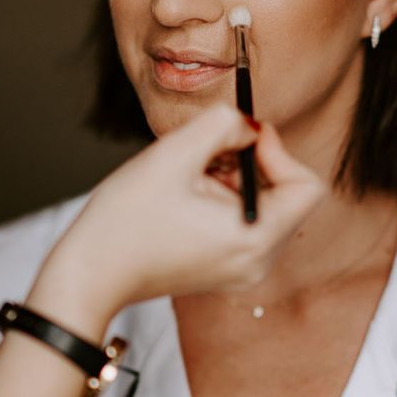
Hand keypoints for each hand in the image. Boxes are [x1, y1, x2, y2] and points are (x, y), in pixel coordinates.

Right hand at [26, 104, 323, 328]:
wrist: (90, 272)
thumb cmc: (126, 218)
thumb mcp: (176, 153)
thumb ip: (224, 124)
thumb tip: (250, 126)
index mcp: (255, 239)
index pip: (307, 186)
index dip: (279, 151)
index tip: (242, 138)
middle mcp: (258, 262)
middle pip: (286, 195)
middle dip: (251, 163)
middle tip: (208, 153)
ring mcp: (242, 271)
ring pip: (264, 205)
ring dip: (235, 178)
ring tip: (191, 174)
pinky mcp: (224, 270)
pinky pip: (244, 222)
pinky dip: (225, 198)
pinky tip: (188, 193)